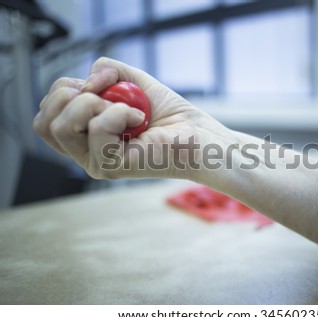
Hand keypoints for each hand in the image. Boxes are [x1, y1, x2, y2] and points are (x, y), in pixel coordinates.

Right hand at [33, 57, 226, 179]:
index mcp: (84, 134)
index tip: (101, 87)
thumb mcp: (132, 80)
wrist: (197, 135)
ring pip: (61, 125)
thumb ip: (106, 71)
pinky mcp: (110, 166)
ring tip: (126, 109)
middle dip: (72, 95)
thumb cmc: (168, 114)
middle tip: (110, 98)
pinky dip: (119, 112)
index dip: (66, 89)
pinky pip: (97, 128)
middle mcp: (84, 151)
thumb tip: (87, 83)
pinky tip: (139, 119)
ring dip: (93, 103)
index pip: (46, 112)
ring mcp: (95, 161)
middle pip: (44, 121)